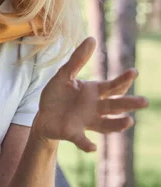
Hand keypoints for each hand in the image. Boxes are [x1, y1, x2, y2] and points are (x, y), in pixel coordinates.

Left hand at [33, 37, 148, 151]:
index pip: (112, 86)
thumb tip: (91, 38)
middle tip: (144, 102)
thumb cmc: (56, 95)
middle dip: (129, 104)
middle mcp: (95, 108)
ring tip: (129, 122)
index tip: (133, 72)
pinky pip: (82, 140)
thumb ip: (77, 60)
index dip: (123, 80)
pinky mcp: (73, 133)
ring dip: (117, 125)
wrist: (43, 116)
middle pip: (115, 106)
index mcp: (93, 92)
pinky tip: (92, 148)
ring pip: (106, 125)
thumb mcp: (64, 75)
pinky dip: (87, 144)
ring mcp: (86, 122)